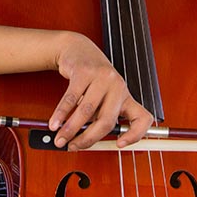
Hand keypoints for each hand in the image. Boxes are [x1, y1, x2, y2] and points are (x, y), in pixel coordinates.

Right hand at [49, 32, 153, 149]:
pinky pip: (71, 99)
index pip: (142, 118)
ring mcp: (102, 78)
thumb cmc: (92, 78)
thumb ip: (98, 117)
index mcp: (125, 97)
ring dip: (70, 129)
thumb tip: (83, 142)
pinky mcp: (84, 71)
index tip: (119, 144)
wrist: (79, 50)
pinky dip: (60, 114)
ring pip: (86, 112)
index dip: (135, 135)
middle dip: (87, 139)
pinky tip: (55, 123)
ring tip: (60, 138)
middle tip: (73, 146)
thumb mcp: (103, 97)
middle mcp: (118, 86)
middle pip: (106, 121)